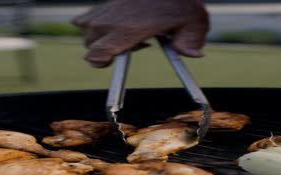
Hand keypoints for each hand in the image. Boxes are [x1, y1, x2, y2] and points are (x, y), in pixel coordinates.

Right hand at [72, 0, 209, 67]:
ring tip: (125, 33)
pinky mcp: (106, 3)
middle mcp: (112, 20)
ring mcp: (106, 10)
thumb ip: (191, 43)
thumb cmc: (180, 2)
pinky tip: (117, 24)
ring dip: (100, 37)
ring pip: (86, 30)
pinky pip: (87, 18)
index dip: (100, 62)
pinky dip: (96, 24)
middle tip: (133, 44)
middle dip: (104, 51)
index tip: (113, 61)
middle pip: (88, 45)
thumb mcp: (194, 23)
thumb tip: (194, 54)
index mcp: (128, 29)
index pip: (95, 53)